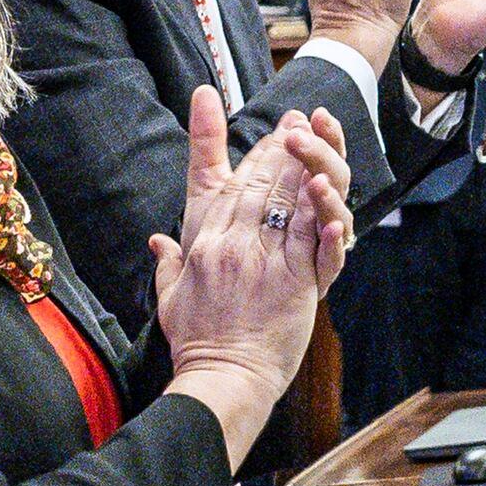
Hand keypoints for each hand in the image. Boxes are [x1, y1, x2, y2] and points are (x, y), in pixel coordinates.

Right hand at [149, 88, 347, 384]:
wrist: (221, 378)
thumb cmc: (196, 343)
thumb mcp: (170, 298)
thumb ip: (168, 264)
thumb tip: (157, 242)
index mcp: (200, 242)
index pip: (217, 182)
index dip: (224, 143)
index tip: (225, 107)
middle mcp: (229, 243)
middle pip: (257, 181)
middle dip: (276, 148)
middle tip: (291, 121)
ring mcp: (262, 259)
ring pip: (287, 200)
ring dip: (301, 166)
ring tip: (312, 139)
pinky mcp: (294, 280)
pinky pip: (312, 237)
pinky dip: (322, 212)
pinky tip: (328, 191)